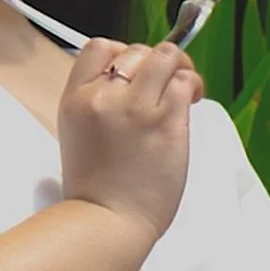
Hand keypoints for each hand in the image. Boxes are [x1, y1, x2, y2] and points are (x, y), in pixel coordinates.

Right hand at [57, 39, 204, 244]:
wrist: (107, 223)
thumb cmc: (96, 190)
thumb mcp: (77, 136)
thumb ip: (98, 105)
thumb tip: (134, 83)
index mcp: (76, 99)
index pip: (98, 47)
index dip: (121, 52)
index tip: (135, 71)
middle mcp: (104, 97)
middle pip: (136, 50)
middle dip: (154, 61)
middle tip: (167, 81)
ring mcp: (137, 107)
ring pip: (166, 56)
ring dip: (179, 66)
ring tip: (184, 86)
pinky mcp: (167, 121)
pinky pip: (185, 82)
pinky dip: (193, 85)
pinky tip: (193, 99)